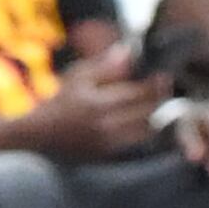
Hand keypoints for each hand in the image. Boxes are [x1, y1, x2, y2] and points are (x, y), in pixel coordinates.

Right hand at [30, 56, 168, 166]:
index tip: (164, 76)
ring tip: (160, 105)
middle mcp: (106, 127)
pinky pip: (136, 143)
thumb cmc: (60, 101)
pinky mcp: (110, 156)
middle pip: (147, 115)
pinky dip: (144, 131)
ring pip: (145, 132)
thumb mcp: (78, 76)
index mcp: (99, 104)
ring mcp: (109, 145)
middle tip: (168, 90)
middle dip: (160, 102)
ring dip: (156, 118)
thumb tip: (128, 51)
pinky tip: (146, 120)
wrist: (41, 136)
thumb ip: (105, 66)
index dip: (155, 85)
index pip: (138, 95)